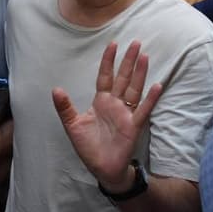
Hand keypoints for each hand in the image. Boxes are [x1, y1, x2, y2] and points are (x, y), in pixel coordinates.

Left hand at [53, 41, 161, 189]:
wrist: (102, 168)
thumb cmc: (89, 147)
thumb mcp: (73, 125)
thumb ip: (65, 108)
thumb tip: (55, 89)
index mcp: (101, 101)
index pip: (105, 76)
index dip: (108, 61)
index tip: (113, 44)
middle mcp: (115, 104)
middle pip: (123, 78)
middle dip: (128, 60)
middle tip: (136, 42)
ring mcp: (126, 114)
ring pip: (134, 89)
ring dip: (140, 73)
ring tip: (145, 56)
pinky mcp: (133, 126)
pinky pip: (143, 110)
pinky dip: (150, 98)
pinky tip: (157, 85)